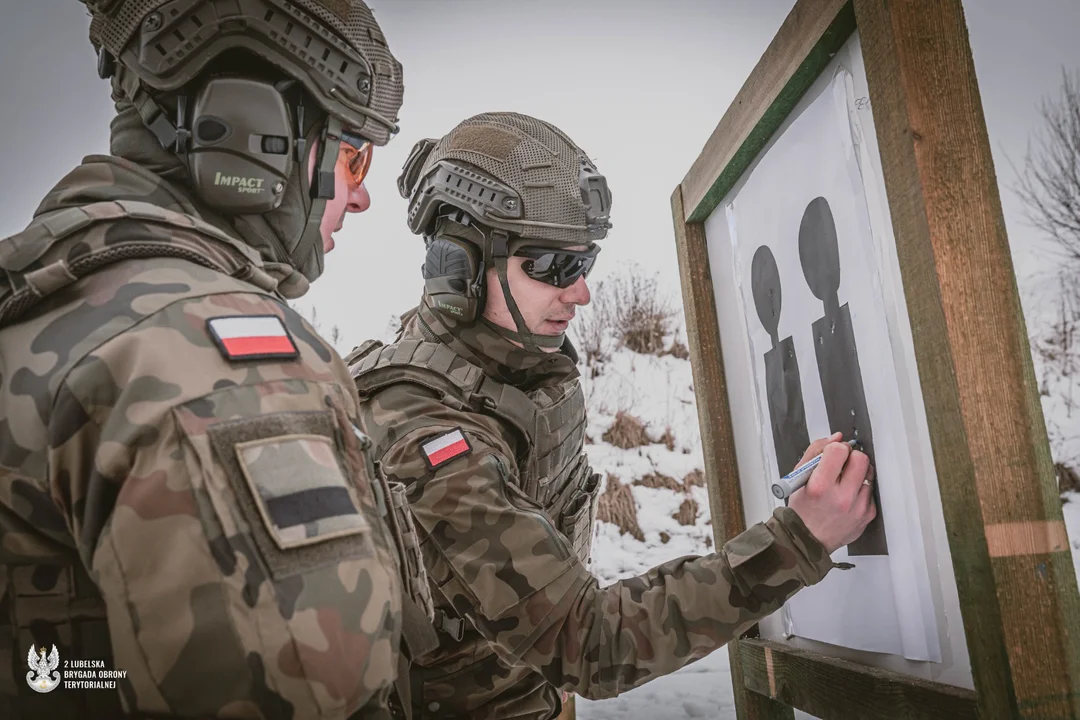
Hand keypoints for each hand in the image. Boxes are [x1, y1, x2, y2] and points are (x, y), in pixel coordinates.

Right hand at [787, 432, 876, 553]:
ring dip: (857, 472)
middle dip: (851, 457)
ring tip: (844, 481)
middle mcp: (842, 498)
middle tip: (842, 464)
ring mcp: (858, 507)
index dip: (836, 448)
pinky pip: (871, 490)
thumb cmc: (801, 510)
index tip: (833, 453)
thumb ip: (815, 452)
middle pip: (861, 459)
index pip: (839, 451)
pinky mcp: (868, 514)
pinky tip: (848, 495)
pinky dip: (861, 488)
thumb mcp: (798, 477)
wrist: (808, 540)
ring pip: (869, 473)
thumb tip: (835, 438)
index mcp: (820, 486)